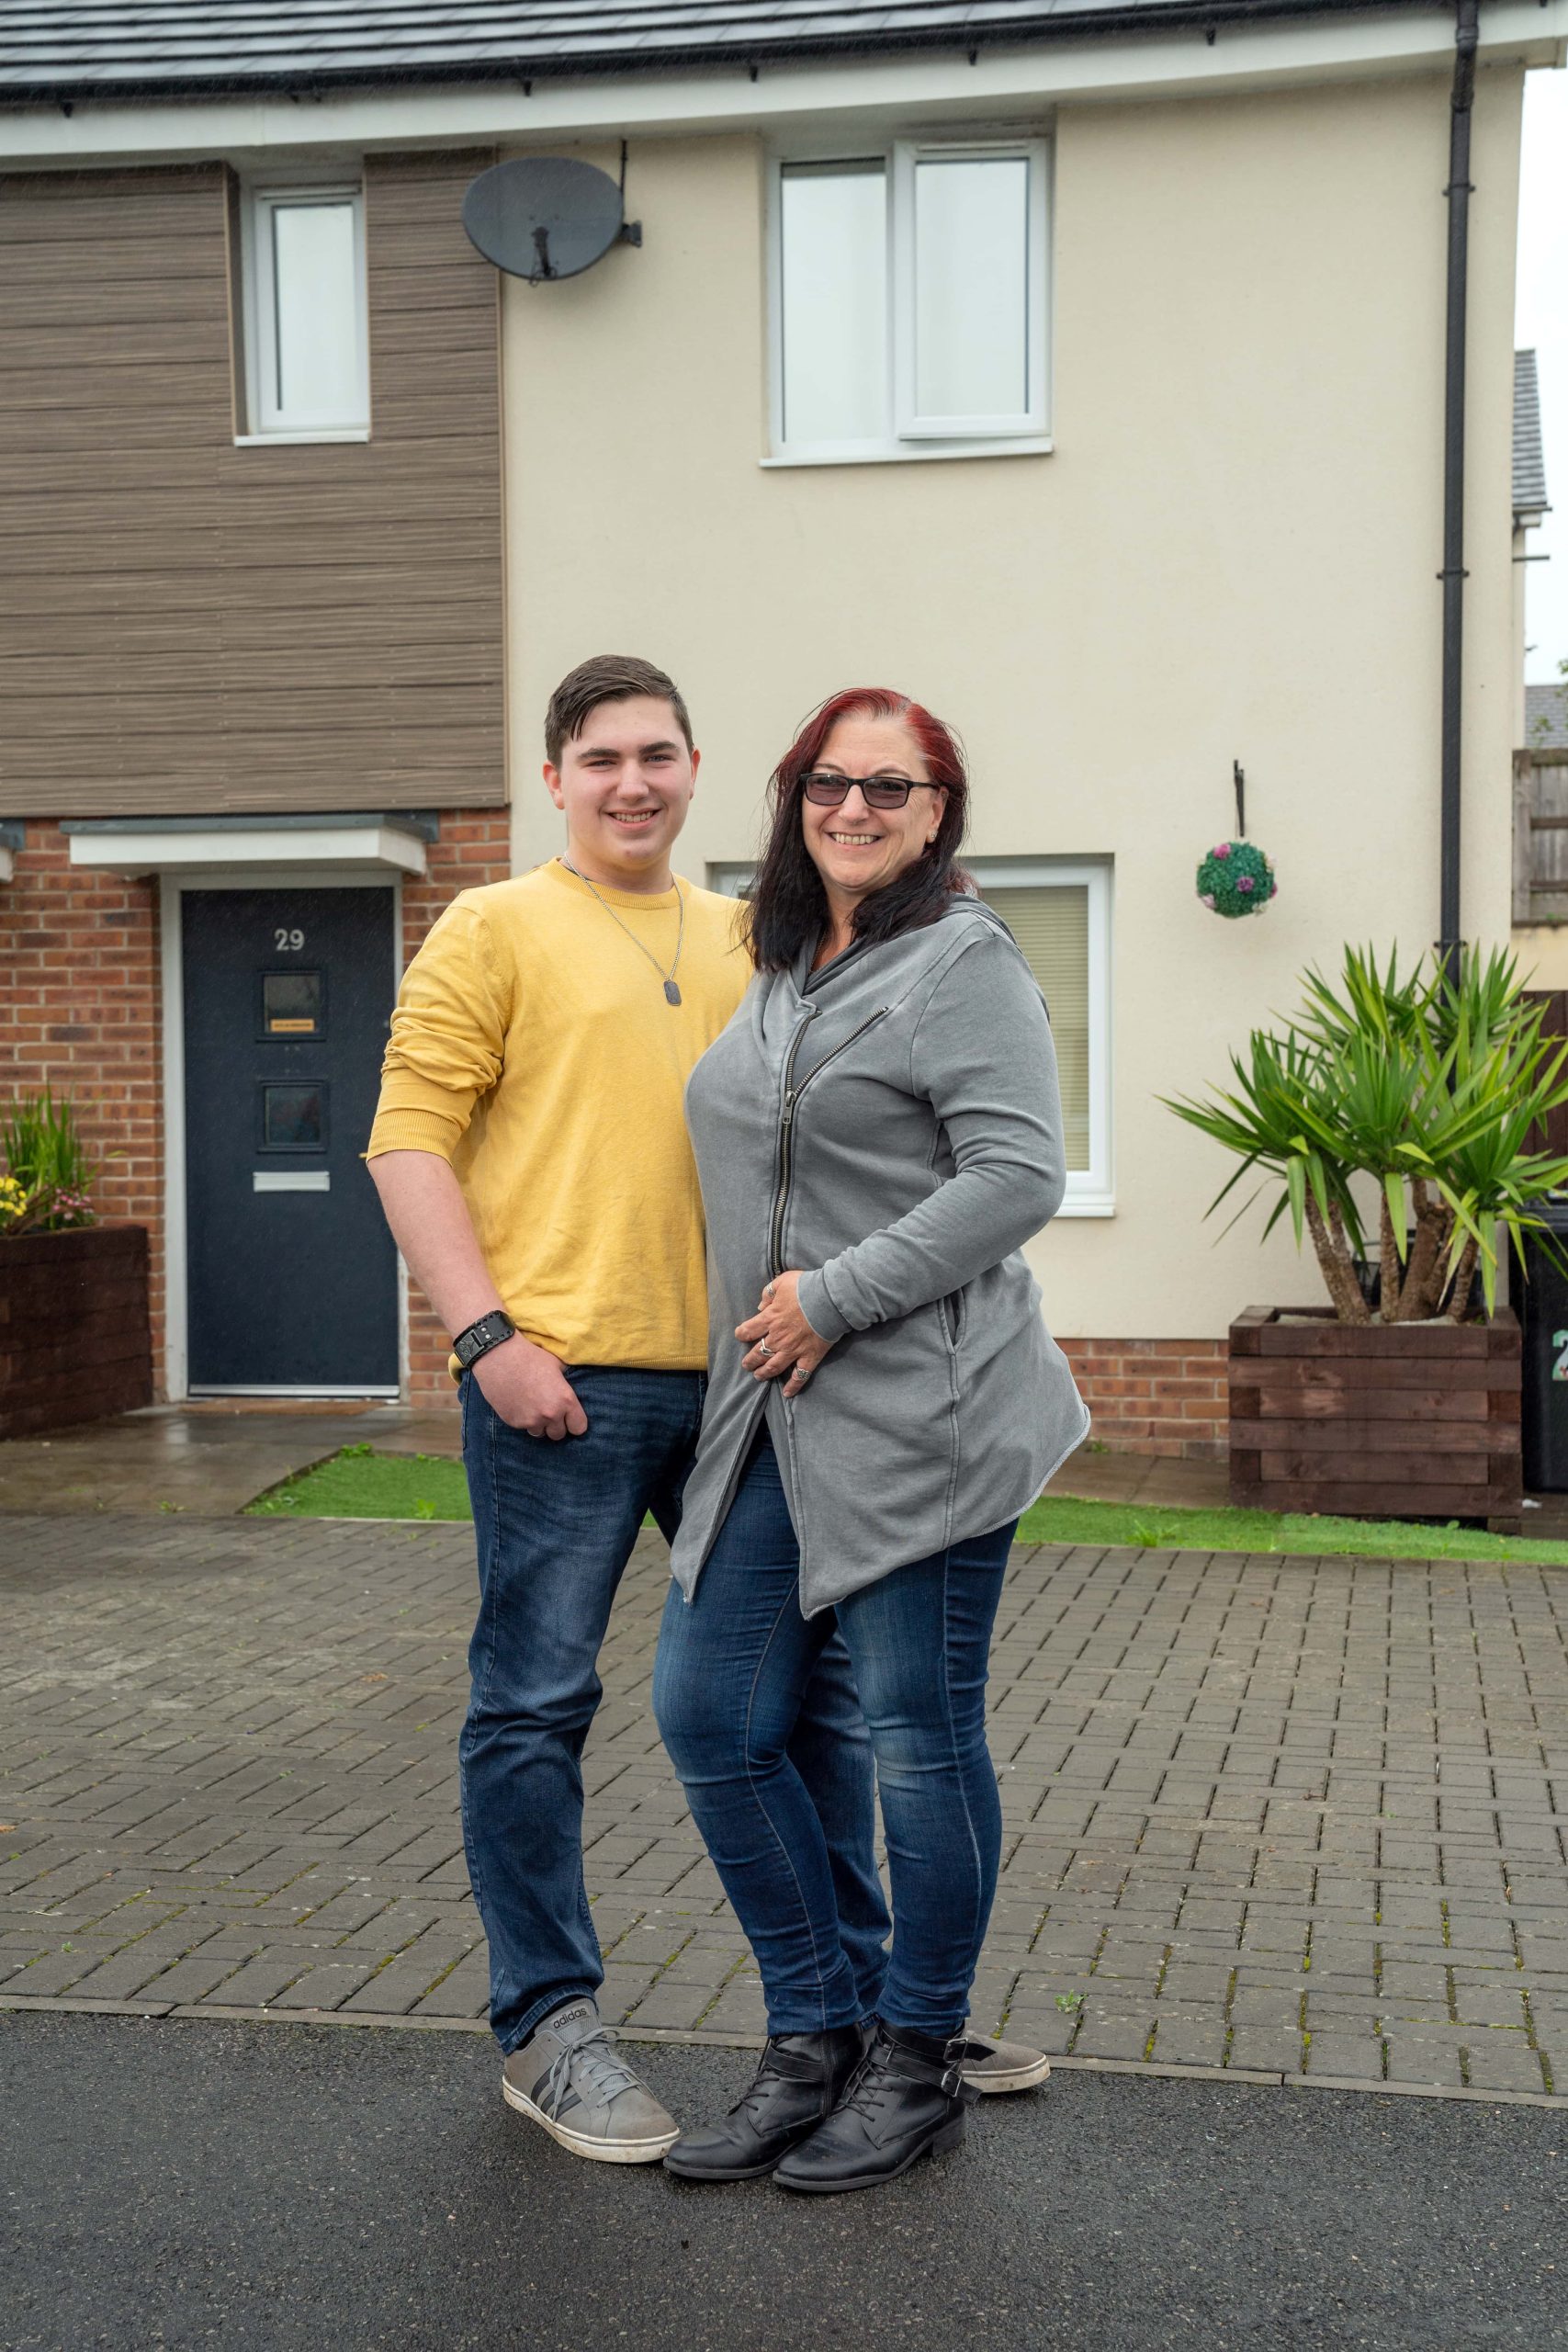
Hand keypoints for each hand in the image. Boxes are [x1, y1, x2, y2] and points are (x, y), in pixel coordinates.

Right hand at [473, 1335, 587, 1439]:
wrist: (498, 1357)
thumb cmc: (530, 1356)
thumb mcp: (557, 1364)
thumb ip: (566, 1382)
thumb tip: (569, 1387)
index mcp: (565, 1400)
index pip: (579, 1428)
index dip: (575, 1422)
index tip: (570, 1417)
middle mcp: (550, 1414)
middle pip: (559, 1434)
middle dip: (556, 1425)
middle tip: (549, 1410)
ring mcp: (531, 1420)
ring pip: (540, 1433)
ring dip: (539, 1424)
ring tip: (532, 1406)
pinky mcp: (513, 1422)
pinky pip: (523, 1427)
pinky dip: (523, 1419)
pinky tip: (519, 1404)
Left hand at [736, 1270, 832, 1398]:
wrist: (831, 1299)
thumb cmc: (807, 1287)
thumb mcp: (783, 1281)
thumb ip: (768, 1293)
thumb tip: (760, 1306)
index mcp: (770, 1318)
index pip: (748, 1330)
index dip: (741, 1334)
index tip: (740, 1335)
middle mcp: (778, 1338)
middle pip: (758, 1353)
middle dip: (749, 1360)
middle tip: (746, 1364)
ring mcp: (794, 1350)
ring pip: (773, 1367)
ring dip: (763, 1373)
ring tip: (758, 1376)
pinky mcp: (810, 1357)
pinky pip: (799, 1376)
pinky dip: (793, 1386)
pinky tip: (787, 1393)